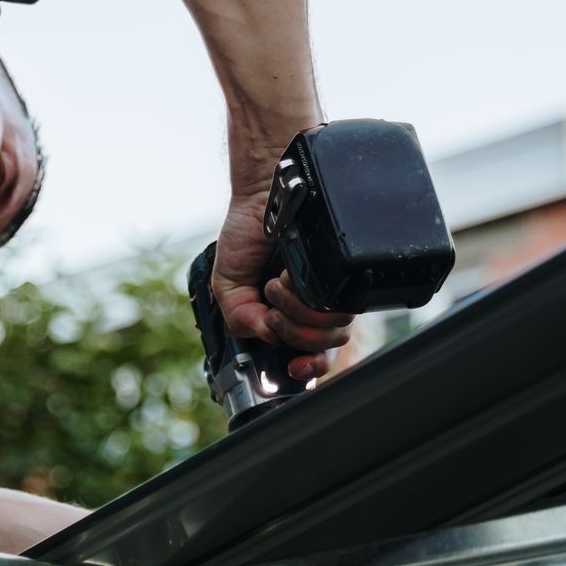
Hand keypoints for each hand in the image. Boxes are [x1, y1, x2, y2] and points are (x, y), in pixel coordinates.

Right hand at [210, 190, 353, 380]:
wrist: (261, 196)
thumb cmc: (245, 235)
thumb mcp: (227, 284)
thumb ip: (239, 319)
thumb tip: (267, 338)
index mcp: (290, 316)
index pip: (312, 357)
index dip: (308, 369)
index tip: (294, 367)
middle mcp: (314, 307)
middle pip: (322, 350)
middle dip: (292, 337)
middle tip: (272, 312)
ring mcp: (328, 291)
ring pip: (329, 332)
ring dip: (294, 314)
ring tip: (276, 286)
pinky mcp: (338, 276)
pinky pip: (331, 306)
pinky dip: (303, 298)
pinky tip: (288, 277)